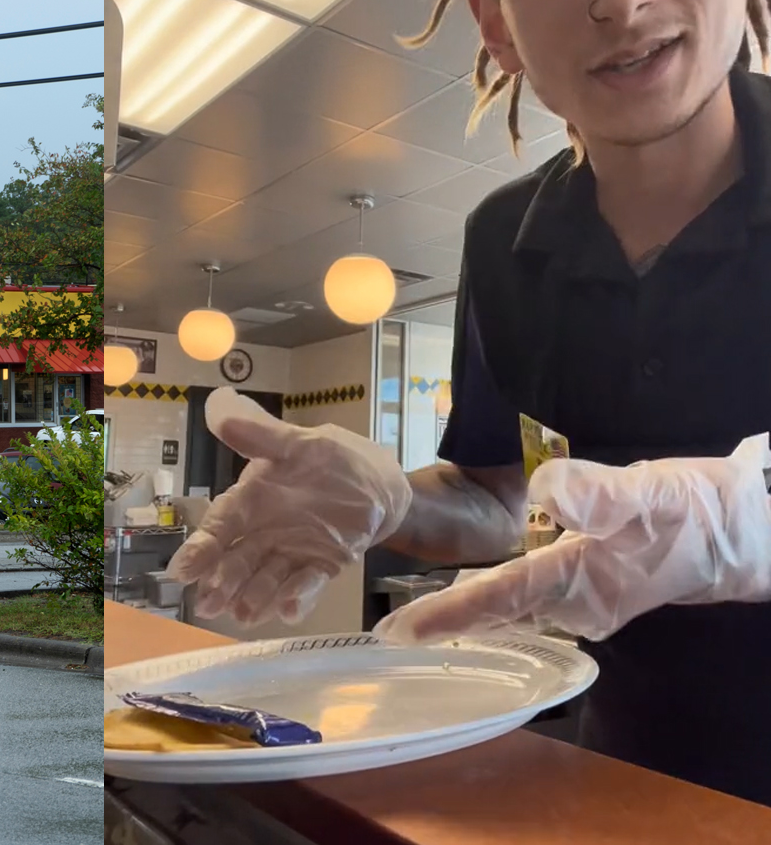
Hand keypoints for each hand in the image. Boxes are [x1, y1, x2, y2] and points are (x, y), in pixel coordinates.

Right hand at [166, 388, 412, 625]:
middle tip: (209, 605)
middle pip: (237, 561)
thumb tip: (218, 406)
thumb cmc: (331, 459)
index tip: (181, 571)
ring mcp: (292, 551)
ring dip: (253, 597)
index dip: (201, 549)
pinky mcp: (322, 566)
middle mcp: (265, 531)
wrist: (379, 483)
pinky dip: (298, 596)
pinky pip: (308, 583)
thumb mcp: (296, 442)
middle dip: (223, 582)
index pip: (220, 526)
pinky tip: (289, 610)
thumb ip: (259, 434)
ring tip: (244, 615)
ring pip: (266, 577)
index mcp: (252, 501)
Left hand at [375, 435, 770, 643]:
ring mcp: (586, 601)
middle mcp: (579, 602)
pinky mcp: (593, 589)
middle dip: (445, 621)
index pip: (501, 597)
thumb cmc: (696, 512)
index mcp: (583, 578)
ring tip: (415, 621)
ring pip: (512, 608)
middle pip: (497, 610)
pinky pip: (530, 599)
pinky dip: (498, 599)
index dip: (448, 614)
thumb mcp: (653, 493)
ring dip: (467, 612)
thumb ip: (600, 493)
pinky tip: (473, 595)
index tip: (398, 631)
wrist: (746, 534)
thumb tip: (547, 493)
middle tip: (389, 631)